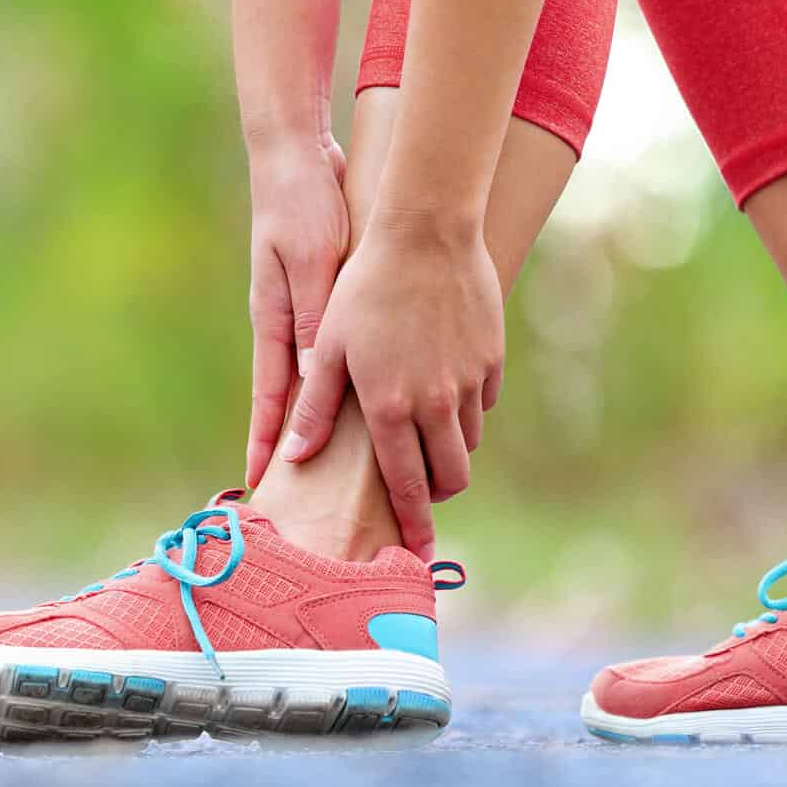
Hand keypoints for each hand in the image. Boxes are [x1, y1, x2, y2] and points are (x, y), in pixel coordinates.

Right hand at [245, 134, 350, 488]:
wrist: (298, 158)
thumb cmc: (302, 204)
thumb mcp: (312, 261)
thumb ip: (316, 315)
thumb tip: (315, 374)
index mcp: (277, 321)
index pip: (270, 397)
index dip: (266, 442)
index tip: (259, 484)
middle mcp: (287, 325)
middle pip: (292, 400)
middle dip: (293, 445)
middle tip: (301, 491)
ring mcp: (303, 313)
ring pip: (317, 380)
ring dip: (323, 420)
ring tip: (340, 462)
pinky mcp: (324, 297)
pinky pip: (336, 350)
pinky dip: (346, 378)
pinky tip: (367, 396)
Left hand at [281, 209, 501, 558]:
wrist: (425, 232)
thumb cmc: (363, 287)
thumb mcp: (328, 346)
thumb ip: (316, 406)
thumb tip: (295, 456)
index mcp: (390, 407)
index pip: (407, 487)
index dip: (413, 525)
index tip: (419, 555)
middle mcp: (435, 403)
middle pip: (451, 477)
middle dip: (436, 494)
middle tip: (418, 490)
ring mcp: (469, 382)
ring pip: (469, 442)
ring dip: (450, 450)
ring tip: (423, 433)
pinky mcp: (491, 358)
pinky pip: (483, 402)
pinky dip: (466, 408)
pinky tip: (443, 387)